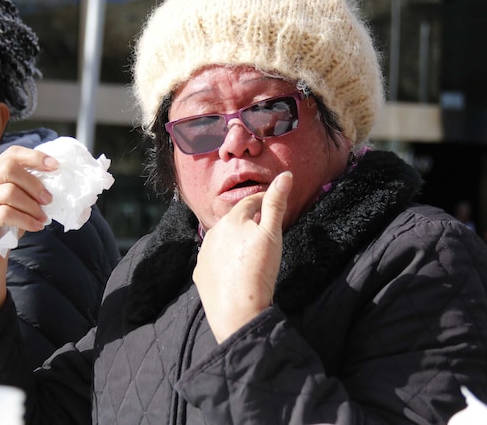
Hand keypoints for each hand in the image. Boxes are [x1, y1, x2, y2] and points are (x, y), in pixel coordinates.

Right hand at [0, 146, 56, 338]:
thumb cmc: (4, 228)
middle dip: (35, 183)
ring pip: (8, 192)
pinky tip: (36, 227)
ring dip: (32, 206)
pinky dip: (26, 220)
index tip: (55, 166)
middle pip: (9, 168)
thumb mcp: (20, 204)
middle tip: (49, 199)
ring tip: (42, 218)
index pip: (11, 154)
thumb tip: (59, 181)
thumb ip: (31, 190)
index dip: (34, 156)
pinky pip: (5, 214)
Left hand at [194, 171, 291, 342]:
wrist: (238, 312)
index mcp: (232, 220)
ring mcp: (204, 254)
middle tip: (265, 228)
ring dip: (235, 239)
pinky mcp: (200, 273)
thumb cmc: (259, 271)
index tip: (273, 205)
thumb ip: (276, 204)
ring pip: (222, 239)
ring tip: (251, 249)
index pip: (250, 202)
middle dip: (249, 220)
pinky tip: (235, 268)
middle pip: (235, 220)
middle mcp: (213, 232)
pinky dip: (224, 258)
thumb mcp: (272, 235)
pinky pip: (214, 259)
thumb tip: (285, 175)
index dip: (264, 201)